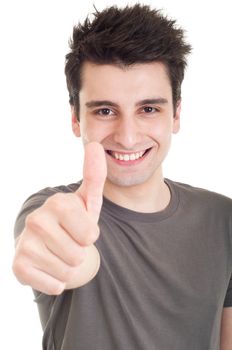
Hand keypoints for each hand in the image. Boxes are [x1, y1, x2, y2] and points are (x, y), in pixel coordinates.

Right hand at [12, 142, 106, 294]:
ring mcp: (24, 243)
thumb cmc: (74, 221)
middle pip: (79, 255)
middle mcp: (36, 219)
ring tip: (60, 253)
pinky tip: (49, 266)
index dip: (90, 236)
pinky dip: (57, 281)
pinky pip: (54, 286)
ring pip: (67, 272)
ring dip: (70, 268)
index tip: (80, 228)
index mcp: (57, 203)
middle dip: (80, 253)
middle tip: (70, 242)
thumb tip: (94, 144)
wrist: (50, 242)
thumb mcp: (88, 201)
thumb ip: (94, 175)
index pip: (90, 235)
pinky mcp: (18, 266)